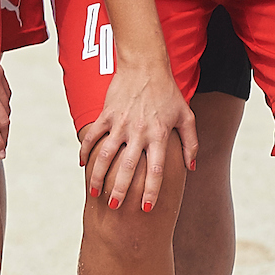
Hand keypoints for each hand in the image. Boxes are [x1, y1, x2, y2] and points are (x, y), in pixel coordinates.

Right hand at [78, 62, 196, 211]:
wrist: (144, 66)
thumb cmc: (168, 93)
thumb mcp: (186, 117)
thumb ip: (190, 144)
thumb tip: (192, 168)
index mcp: (159, 135)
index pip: (156, 171)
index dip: (151, 191)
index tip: (146, 209)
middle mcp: (139, 132)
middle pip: (128, 167)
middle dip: (120, 190)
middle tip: (115, 208)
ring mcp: (120, 123)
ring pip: (105, 155)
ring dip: (98, 176)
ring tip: (94, 193)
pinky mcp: (106, 115)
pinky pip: (92, 136)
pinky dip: (85, 151)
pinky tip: (82, 164)